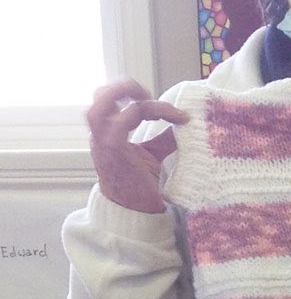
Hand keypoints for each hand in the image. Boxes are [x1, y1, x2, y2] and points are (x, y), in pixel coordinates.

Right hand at [86, 79, 188, 213]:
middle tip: (149, 93)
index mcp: (107, 133)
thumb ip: (163, 139)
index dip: (140, 98)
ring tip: (149, 97)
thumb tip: (183, 125)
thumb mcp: (153, 156)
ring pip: (101, 103)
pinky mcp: (112, 149)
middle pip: (100, 96)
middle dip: (125, 87)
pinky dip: (145, 112)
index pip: (113, 102)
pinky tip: (167, 117)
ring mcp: (103, 141)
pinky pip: (121, 120)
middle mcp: (101, 134)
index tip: (173, 111)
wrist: (135, 212)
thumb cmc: (141, 185)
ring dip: (125, 93)